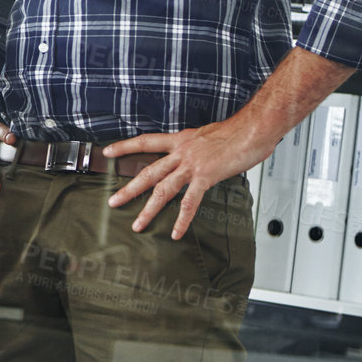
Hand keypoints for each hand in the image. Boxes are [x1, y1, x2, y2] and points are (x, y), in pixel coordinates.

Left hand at [103, 118, 273, 239]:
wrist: (253, 128)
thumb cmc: (236, 131)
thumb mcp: (207, 135)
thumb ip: (196, 146)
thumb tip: (193, 154)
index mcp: (180, 140)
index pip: (146, 142)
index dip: (125, 146)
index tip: (108, 152)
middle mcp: (181, 152)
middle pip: (148, 172)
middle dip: (129, 188)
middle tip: (113, 201)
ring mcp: (192, 165)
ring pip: (163, 190)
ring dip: (149, 210)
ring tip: (137, 224)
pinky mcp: (206, 177)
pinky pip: (190, 202)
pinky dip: (182, 219)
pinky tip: (175, 232)